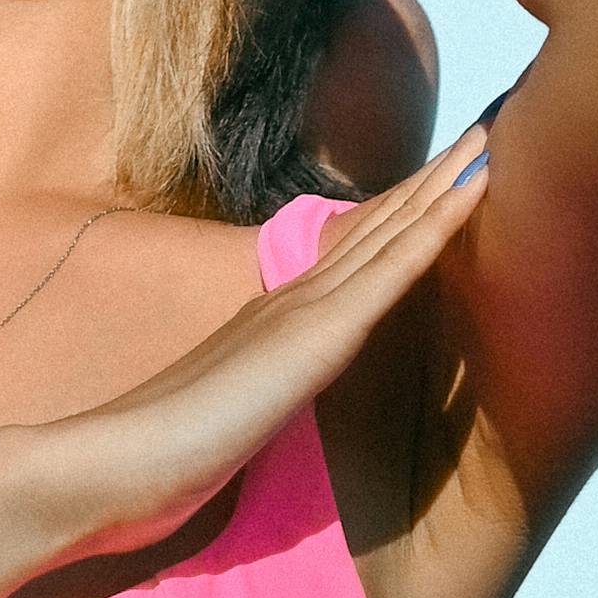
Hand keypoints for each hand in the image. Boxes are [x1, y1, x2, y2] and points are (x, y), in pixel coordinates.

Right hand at [31, 130, 488, 567]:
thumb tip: (264, 404)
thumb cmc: (157, 456)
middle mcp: (292, 298)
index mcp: (274, 320)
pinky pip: (394, 269)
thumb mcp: (225, 415)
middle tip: (479, 134)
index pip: (348, 258)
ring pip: (391, 232)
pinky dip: (437, 224)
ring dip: (443, 185)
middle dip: (429, 183)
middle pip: (375, 228)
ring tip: (486, 140)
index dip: (394, 217)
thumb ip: (250, 395)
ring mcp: (305, 309)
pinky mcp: (319, 335)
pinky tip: (472, 191)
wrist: (112, 463)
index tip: (436, 183)